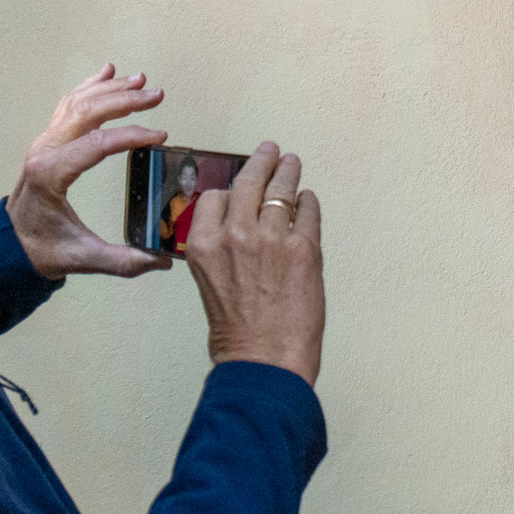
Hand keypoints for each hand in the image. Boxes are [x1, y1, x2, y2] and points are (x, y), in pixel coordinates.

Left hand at [7, 65, 172, 280]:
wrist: (9, 246)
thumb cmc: (42, 250)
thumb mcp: (82, 259)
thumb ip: (123, 261)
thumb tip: (162, 260)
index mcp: (50, 174)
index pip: (96, 144)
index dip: (130, 136)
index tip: (159, 136)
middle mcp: (45, 150)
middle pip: (86, 112)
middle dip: (123, 100)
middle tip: (156, 96)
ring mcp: (44, 142)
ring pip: (77, 102)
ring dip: (110, 89)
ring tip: (141, 81)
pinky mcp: (48, 141)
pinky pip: (69, 105)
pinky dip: (90, 86)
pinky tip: (108, 72)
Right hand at [184, 142, 325, 386]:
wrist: (264, 362)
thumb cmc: (236, 334)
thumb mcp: (211, 284)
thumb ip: (220, 250)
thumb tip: (237, 227)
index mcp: (204, 245)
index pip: (214, 198)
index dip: (228, 191)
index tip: (237, 187)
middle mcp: (235, 235)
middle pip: (249, 182)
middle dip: (261, 162)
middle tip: (270, 151)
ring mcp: (272, 239)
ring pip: (281, 190)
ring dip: (289, 173)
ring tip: (292, 163)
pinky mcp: (304, 248)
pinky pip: (308, 211)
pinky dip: (308, 204)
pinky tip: (308, 201)